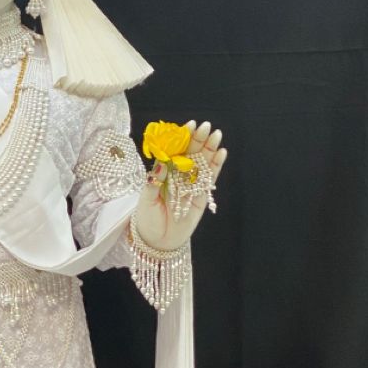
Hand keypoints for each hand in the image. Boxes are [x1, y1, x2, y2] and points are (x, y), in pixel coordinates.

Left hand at [131, 120, 227, 250]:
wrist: (157, 241)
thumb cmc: (147, 219)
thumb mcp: (146, 198)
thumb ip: (155, 180)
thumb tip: (162, 161)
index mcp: (164, 172)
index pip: (175, 150)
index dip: (182, 138)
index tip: (188, 125)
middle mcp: (179, 175)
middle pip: (191, 153)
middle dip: (198, 139)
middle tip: (206, 126)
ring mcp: (191, 185)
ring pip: (203, 163)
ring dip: (210, 149)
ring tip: (216, 135)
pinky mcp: (201, 196)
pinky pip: (209, 179)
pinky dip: (216, 166)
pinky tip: (221, 153)